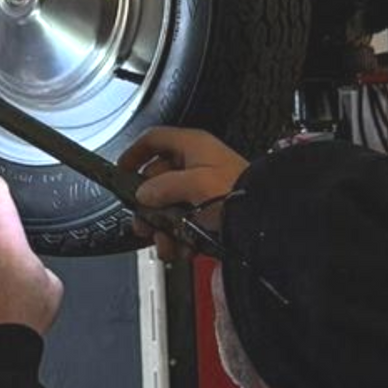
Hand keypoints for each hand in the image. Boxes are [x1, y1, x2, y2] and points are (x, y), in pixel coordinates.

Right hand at [119, 126, 248, 261]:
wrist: (267, 221)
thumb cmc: (238, 192)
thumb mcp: (194, 184)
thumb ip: (163, 186)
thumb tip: (143, 193)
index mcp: (192, 146)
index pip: (154, 139)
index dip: (134, 153)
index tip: (121, 170)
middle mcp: (196, 164)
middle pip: (158, 179)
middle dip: (147, 205)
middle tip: (142, 222)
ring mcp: (203, 188)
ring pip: (169, 205)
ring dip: (162, 227)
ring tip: (164, 243)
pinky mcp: (210, 211)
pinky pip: (184, 222)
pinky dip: (179, 237)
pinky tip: (181, 248)